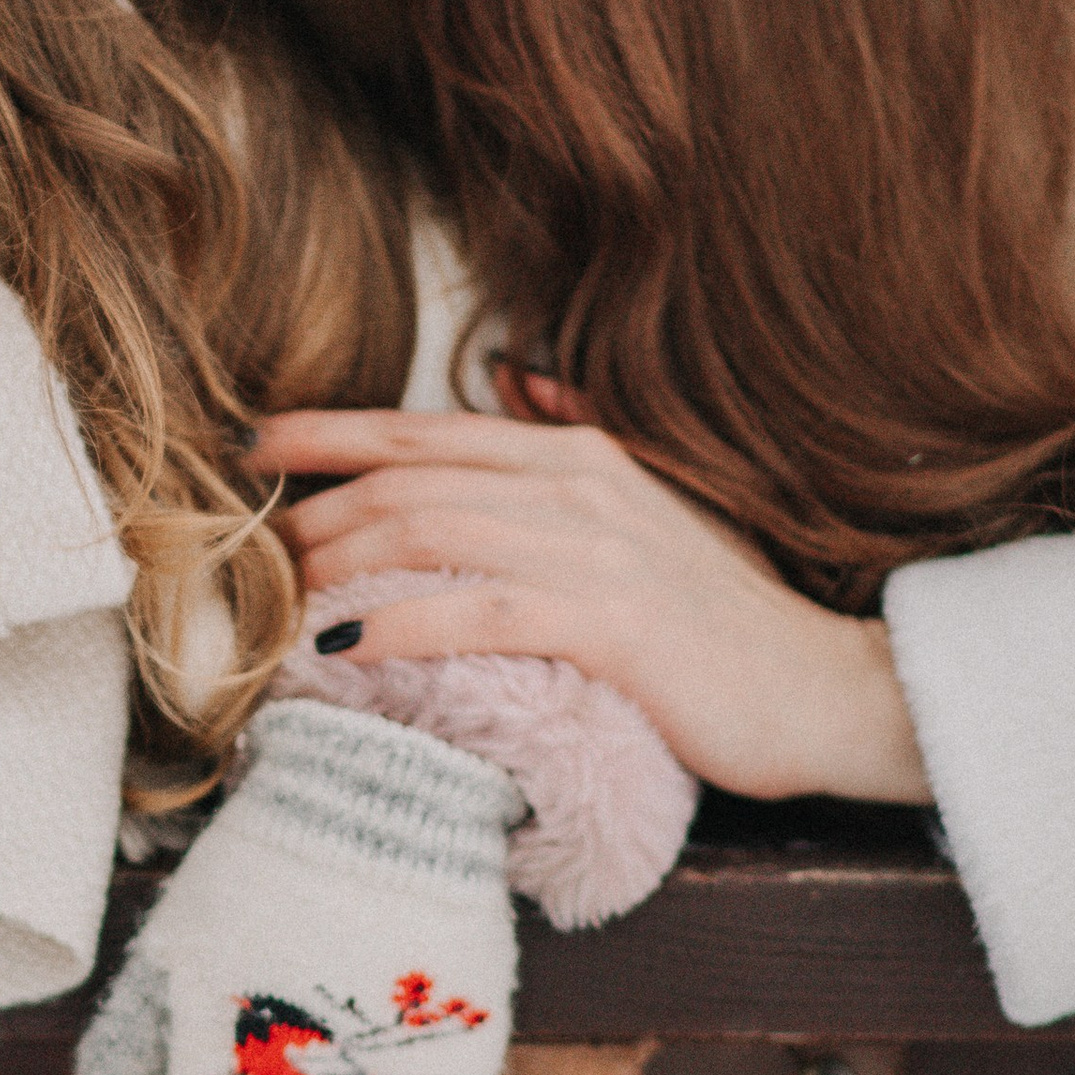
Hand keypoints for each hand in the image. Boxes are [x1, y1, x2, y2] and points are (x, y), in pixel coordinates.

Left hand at [254, 386, 929, 808]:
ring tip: (279, 596)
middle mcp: (578, 482)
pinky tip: (343, 642)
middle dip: (316, 507)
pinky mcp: (608, 621)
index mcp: (578, 453)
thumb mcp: (650, 515)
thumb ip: (578, 446)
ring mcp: (594, 548)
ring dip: (341, 561)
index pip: (425, 429)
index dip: (329, 432)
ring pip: (430, 531)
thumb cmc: (725, 620)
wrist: (827, 691)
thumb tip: (517, 384)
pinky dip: (399, 620)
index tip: (253, 448)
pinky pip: (478, 609)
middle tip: (248, 549)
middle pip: (409, 475)